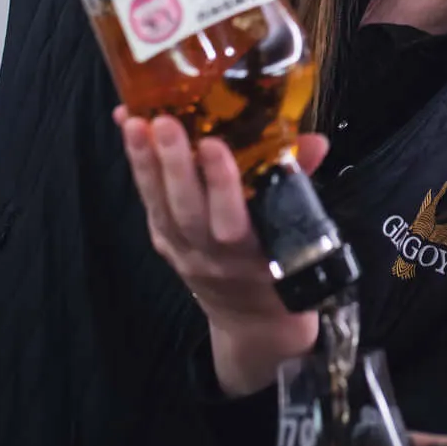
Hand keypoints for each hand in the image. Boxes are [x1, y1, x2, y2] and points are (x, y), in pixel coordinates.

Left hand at [118, 110, 328, 394]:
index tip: (213, 145)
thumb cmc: (283, 270)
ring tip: (132, 122)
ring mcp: (182, 252)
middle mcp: (212, 258)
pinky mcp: (163, 244)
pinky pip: (151, 207)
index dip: (221, 185)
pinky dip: (139, 169)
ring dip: (145, 163)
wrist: (253, 323)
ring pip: (160, 208)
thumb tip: (316, 141)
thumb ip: (300, 183)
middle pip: (186, 212)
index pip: (232, 221)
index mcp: (253, 257)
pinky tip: (130, 134)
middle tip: (163, 122)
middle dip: (173, 165)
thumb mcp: (302, 234)